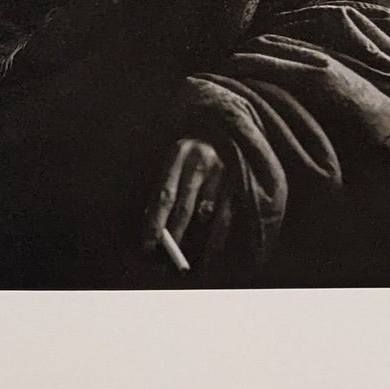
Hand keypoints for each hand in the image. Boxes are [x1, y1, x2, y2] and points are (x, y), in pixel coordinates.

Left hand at [144, 137, 233, 272]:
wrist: (226, 124)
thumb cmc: (191, 152)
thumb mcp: (174, 160)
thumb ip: (165, 188)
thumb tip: (155, 229)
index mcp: (178, 154)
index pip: (164, 196)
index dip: (155, 224)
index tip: (147, 246)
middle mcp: (202, 162)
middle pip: (186, 209)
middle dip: (175, 238)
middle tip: (167, 260)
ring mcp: (225, 171)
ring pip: (210, 217)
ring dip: (200, 245)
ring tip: (191, 264)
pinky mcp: (242, 181)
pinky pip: (229, 217)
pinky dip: (219, 237)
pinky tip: (211, 251)